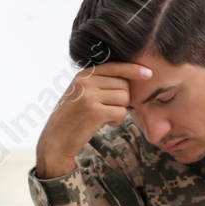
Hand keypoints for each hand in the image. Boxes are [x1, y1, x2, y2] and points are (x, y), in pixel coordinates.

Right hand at [35, 61, 152, 178]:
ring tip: (106, 117)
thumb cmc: (73, 117)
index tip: (148, 73)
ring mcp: (89, 96)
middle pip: (124, 85)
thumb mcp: (82, 93)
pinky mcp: (94, 112)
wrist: (56, 139)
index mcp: (84, 74)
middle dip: (123, 99)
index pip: (115, 66)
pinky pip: (121, 112)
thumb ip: (100, 83)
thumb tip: (129, 79)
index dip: (133, 69)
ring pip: (124, 98)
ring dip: (120, 111)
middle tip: (111, 109)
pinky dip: (118, 121)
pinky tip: (107, 123)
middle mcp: (86, 82)